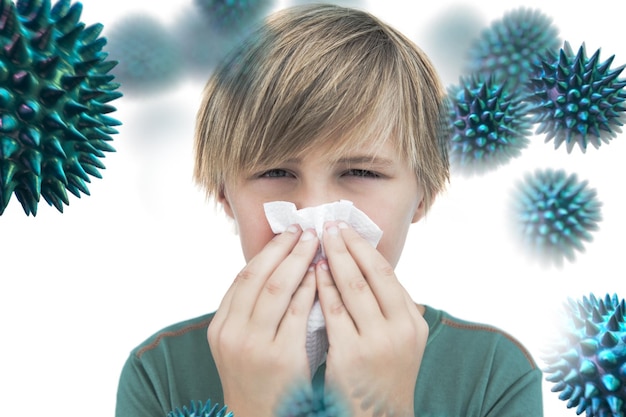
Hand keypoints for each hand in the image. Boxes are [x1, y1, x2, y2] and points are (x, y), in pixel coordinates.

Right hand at [208, 226, 319, 416]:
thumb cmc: (259, 382)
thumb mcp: (241, 346)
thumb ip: (251, 313)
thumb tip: (277, 270)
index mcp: (221, 327)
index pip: (243, 277)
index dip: (267, 252)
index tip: (286, 233)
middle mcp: (232, 333)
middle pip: (258, 276)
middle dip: (283, 248)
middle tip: (305, 229)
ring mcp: (254, 346)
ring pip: (277, 288)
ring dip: (299, 261)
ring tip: (316, 243)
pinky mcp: (281, 357)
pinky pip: (298, 312)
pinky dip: (310, 289)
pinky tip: (322, 275)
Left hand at [316, 222, 427, 416]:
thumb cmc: (381, 376)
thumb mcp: (399, 341)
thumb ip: (389, 308)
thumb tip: (372, 268)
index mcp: (413, 322)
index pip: (387, 274)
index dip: (364, 248)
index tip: (347, 229)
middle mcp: (401, 329)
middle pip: (371, 274)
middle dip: (347, 245)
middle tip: (329, 224)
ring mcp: (378, 342)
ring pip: (352, 287)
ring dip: (332, 260)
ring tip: (317, 241)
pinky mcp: (352, 355)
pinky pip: (333, 311)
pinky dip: (322, 288)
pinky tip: (311, 273)